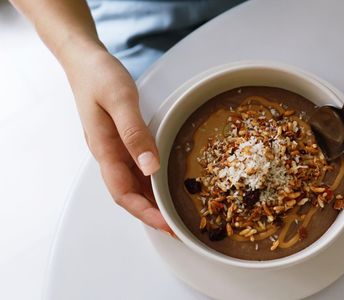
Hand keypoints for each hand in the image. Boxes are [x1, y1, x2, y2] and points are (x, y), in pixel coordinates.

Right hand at [63, 44, 171, 233]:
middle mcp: (109, 155)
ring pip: (133, 185)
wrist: (86, 61)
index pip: (123, 193)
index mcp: (105, 149)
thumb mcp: (120, 100)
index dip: (145, 212)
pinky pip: (136, 170)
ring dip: (152, 202)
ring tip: (175, 214)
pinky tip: (163, 186)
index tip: (166, 225)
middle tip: (177, 227)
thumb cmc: (100, 77)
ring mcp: (114, 150)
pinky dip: (150, 183)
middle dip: (151, 214)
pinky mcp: (121, 142)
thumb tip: (150, 167)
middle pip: (129, 195)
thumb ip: (134, 133)